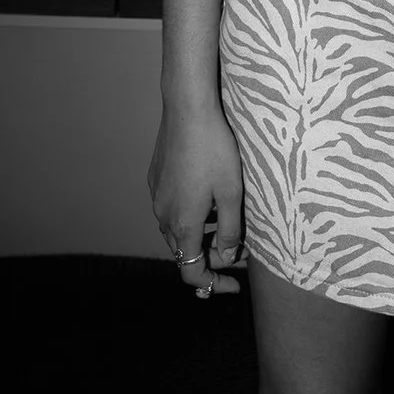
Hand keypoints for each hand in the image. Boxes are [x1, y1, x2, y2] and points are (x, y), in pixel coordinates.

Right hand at [148, 101, 245, 296]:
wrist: (187, 109)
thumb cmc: (214, 150)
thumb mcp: (231, 194)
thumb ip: (229, 232)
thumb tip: (226, 258)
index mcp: (183, 223)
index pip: (190, 271)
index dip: (212, 283)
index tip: (234, 283)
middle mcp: (163, 213)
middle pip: (183, 252)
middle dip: (209, 259)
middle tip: (238, 253)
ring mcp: (156, 194)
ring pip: (175, 230)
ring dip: (198, 237)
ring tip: (225, 226)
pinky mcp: (155, 178)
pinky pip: (170, 209)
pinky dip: (188, 217)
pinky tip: (207, 200)